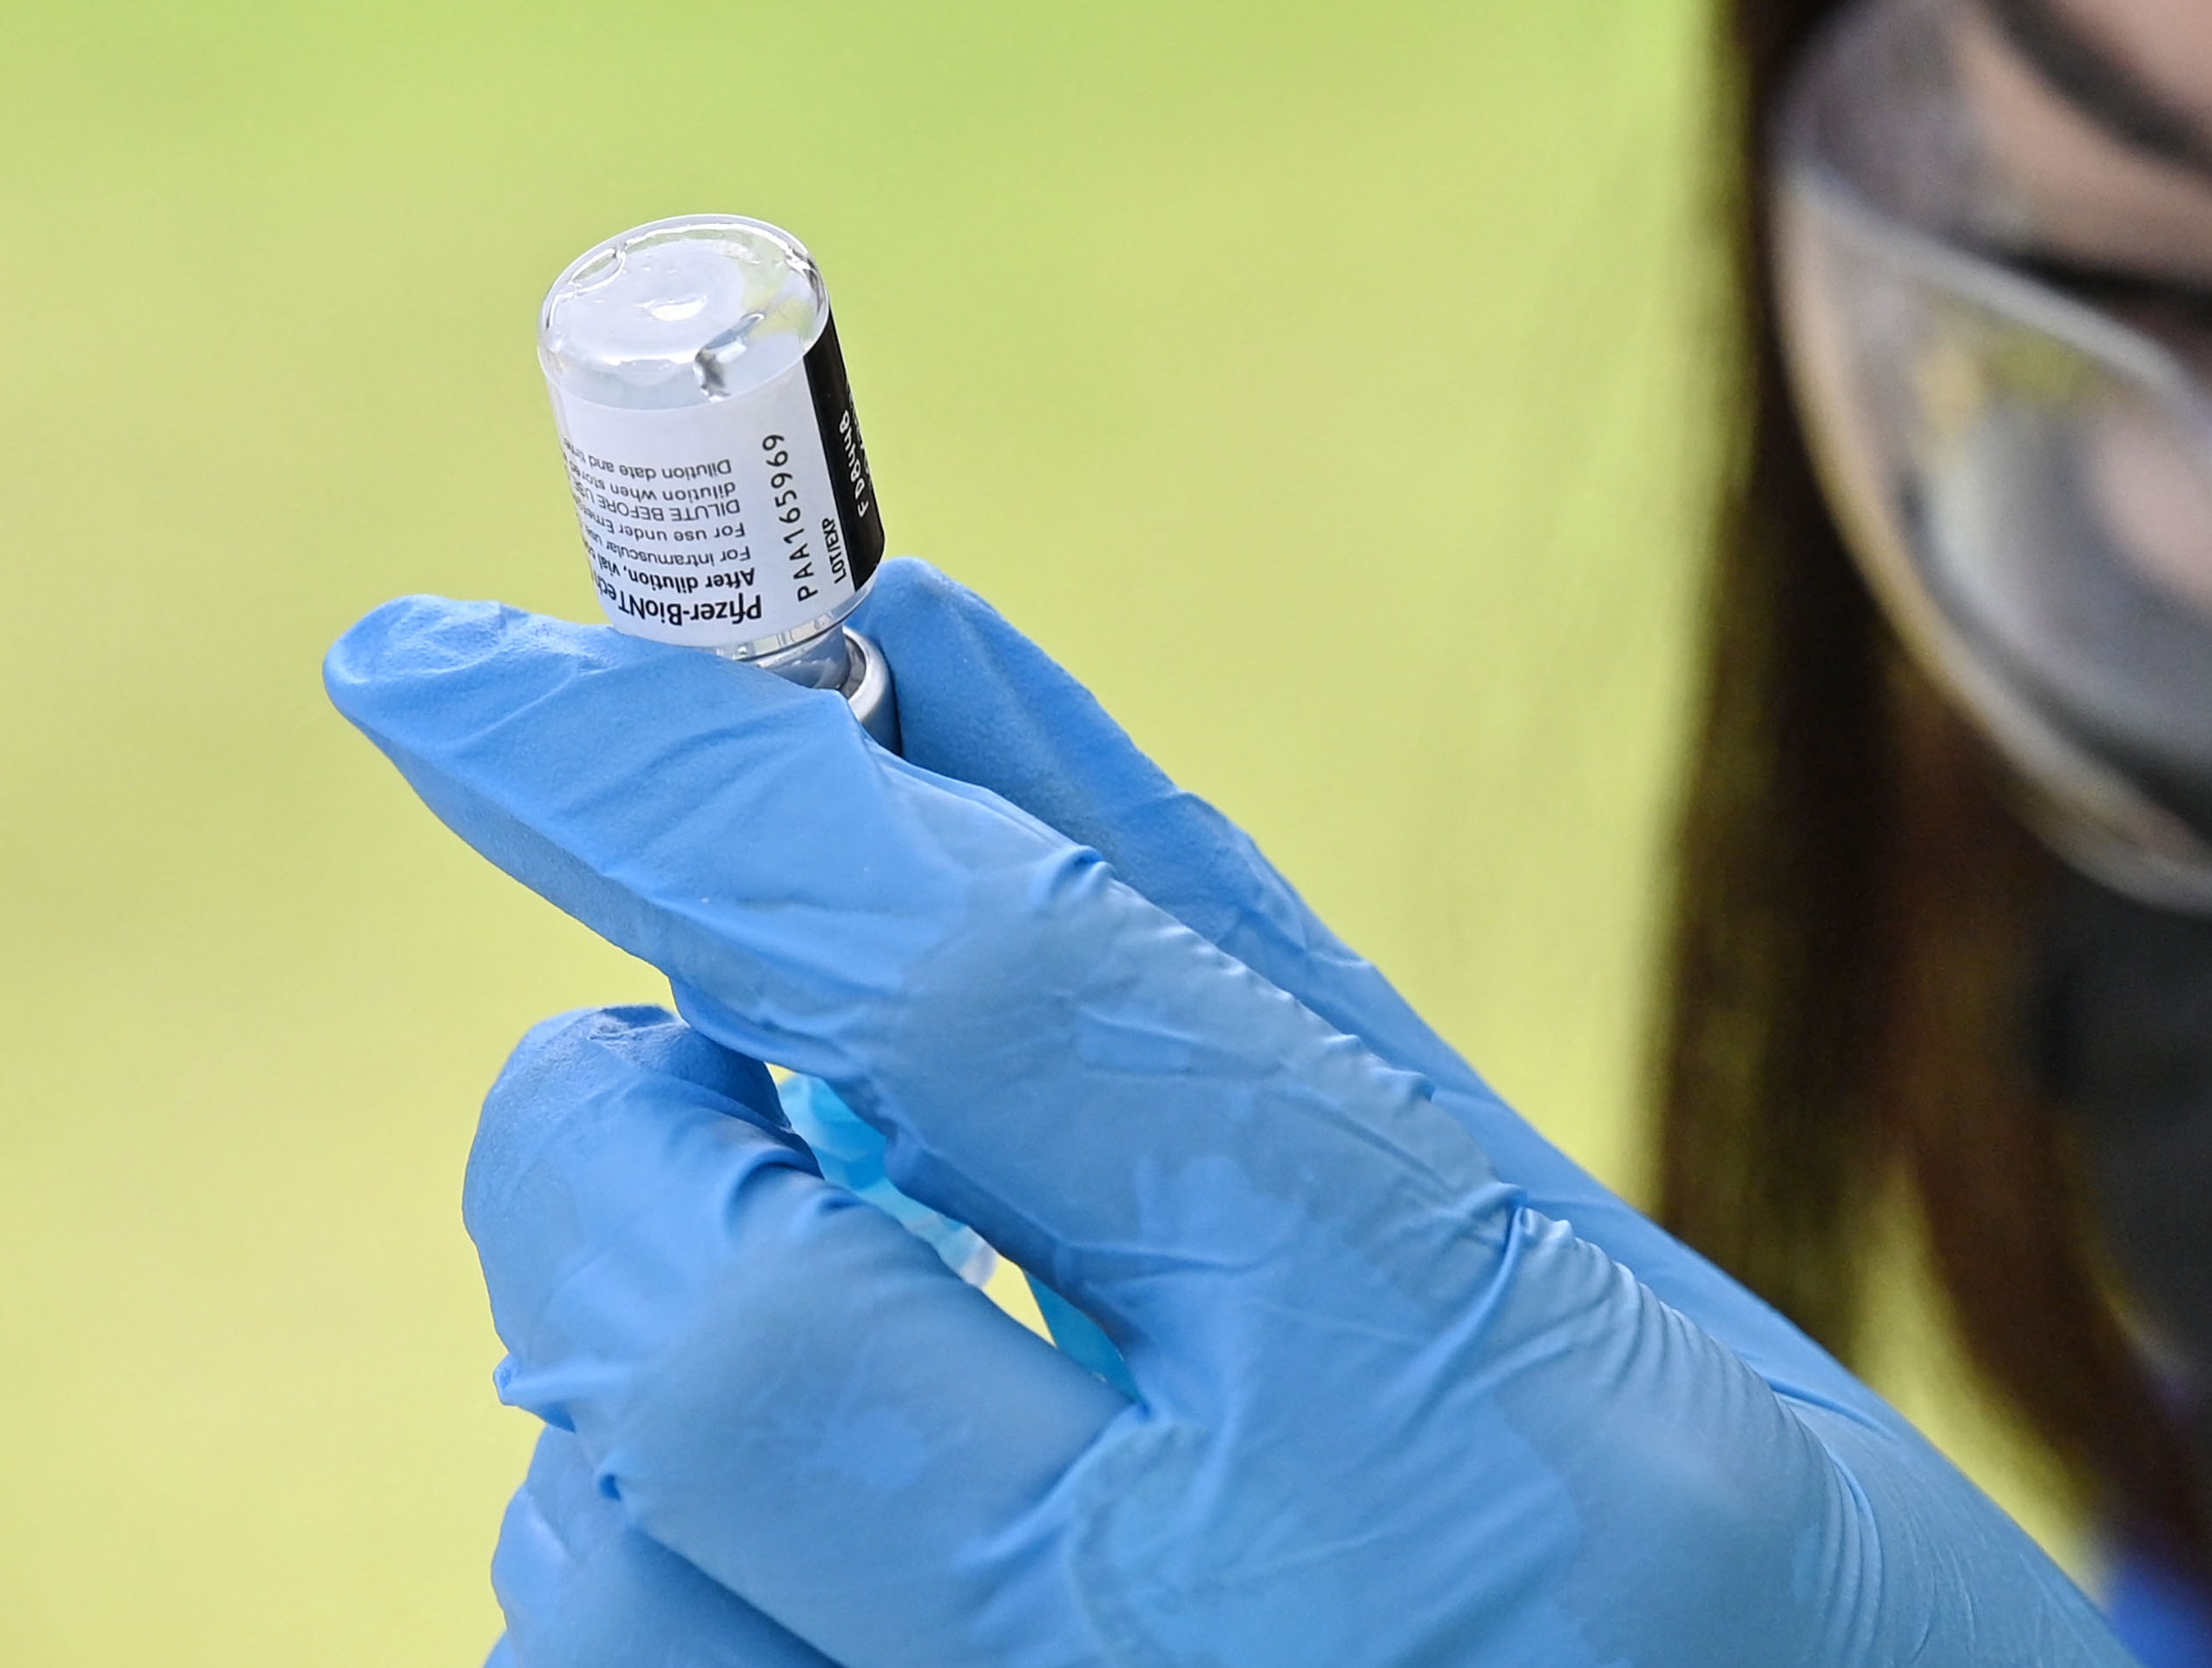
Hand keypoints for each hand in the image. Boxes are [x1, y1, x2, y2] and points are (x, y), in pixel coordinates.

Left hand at [328, 558, 2123, 1667]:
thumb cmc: (1758, 1591)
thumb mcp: (1549, 1245)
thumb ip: (1199, 953)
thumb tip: (905, 644)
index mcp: (1471, 1406)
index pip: (985, 996)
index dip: (682, 787)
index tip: (453, 665)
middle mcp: (1261, 1652)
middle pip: (736, 1325)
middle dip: (616, 1121)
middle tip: (679, 1052)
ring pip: (614, 1578)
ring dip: (625, 1369)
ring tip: (807, 1309)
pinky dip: (668, 1560)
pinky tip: (833, 1525)